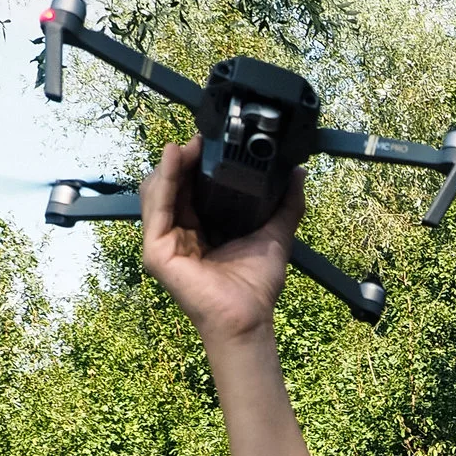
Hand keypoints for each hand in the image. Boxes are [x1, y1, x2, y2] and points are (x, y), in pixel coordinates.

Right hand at [138, 138, 302, 346]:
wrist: (249, 317)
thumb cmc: (256, 285)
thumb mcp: (275, 234)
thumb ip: (287, 205)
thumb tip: (298, 175)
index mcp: (201, 227)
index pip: (191, 188)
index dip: (197, 163)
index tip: (212, 142)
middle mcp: (180, 232)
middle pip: (172, 186)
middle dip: (183, 159)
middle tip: (200, 139)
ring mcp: (165, 241)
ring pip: (158, 192)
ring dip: (171, 164)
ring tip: (187, 145)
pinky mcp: (157, 250)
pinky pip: (156, 209)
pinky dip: (163, 181)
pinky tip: (173, 160)